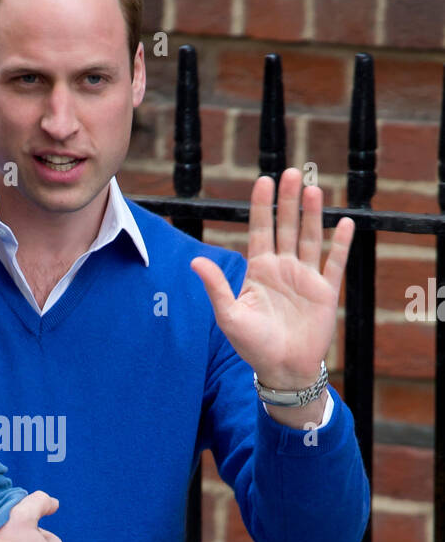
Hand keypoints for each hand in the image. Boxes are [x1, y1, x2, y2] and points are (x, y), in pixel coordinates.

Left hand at [190, 168, 354, 386]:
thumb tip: (195, 261)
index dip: (263, 205)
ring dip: (312, 214)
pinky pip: (335, 263)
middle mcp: (283, 269)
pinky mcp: (326, 292)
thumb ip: (216, 287)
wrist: (282, 370)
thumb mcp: (229, 316)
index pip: (261, 230)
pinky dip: (341, 243)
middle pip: (286, 226)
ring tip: (313, 188)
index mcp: (259, 270)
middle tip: (292, 171)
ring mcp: (306, 278)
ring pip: (310, 238)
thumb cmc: (252, 346)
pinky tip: (345, 222)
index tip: (264, 180)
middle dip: (288, 200)